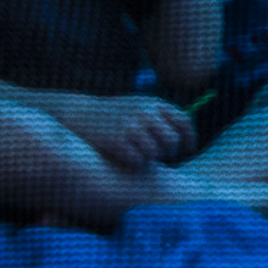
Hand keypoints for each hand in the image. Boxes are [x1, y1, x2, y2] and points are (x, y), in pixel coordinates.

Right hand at [73, 93, 195, 166]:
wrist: (78, 113)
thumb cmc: (113, 115)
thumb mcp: (138, 106)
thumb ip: (160, 116)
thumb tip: (185, 138)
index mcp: (153, 103)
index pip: (183, 122)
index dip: (189, 138)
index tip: (187, 150)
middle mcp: (144, 113)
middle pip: (171, 141)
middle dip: (168, 152)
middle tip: (159, 156)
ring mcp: (130, 127)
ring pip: (155, 153)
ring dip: (149, 159)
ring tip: (139, 156)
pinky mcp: (117, 141)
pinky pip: (137, 161)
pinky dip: (134, 164)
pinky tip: (127, 160)